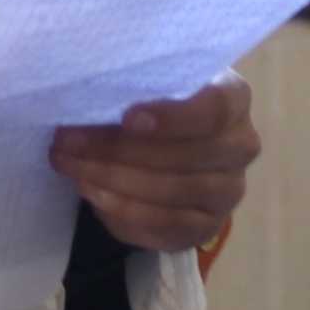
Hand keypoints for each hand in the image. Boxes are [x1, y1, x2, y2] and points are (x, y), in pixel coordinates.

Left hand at [49, 79, 258, 252]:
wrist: (171, 144)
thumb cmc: (155, 101)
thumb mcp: (149, 81)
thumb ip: (133, 82)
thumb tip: (85, 89)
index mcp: (234, 98)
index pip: (216, 109)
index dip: (173, 117)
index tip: (128, 118)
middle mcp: (241, 146)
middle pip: (187, 156)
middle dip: (120, 151)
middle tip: (68, 142)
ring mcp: (228, 191)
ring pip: (173, 194)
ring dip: (113, 181)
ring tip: (71, 167)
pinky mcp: (206, 227)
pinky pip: (165, 228)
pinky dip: (124, 213)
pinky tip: (92, 194)